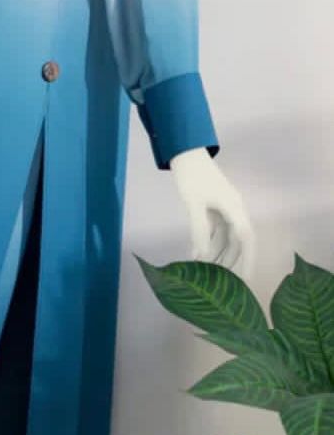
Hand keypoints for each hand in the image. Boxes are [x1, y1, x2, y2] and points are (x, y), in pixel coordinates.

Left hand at [168, 147, 254, 278]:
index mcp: (234, 208)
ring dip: (216, 254)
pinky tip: (196, 255)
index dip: (249, 260)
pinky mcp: (214, 207)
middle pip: (237, 242)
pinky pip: (215, 230)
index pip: (246, 239)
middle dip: (230, 261)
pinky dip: (207, 242)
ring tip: (204, 272)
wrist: (186, 151)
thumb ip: (200, 230)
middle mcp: (234, 210)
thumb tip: (202, 257)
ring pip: (225, 238)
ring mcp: (224, 208)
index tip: (247, 280)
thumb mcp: (194, 204)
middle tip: (222, 283)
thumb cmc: (192, 176)